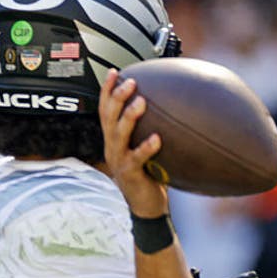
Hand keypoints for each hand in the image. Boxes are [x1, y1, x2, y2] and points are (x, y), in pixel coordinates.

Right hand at [99, 68, 167, 217]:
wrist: (146, 205)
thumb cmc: (149, 174)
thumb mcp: (146, 148)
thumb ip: (151, 128)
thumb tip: (171, 105)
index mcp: (113, 139)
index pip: (105, 110)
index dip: (107, 91)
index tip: (115, 71)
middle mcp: (112, 147)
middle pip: (108, 118)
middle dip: (117, 98)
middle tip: (131, 82)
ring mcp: (118, 161)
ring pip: (118, 135)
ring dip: (128, 118)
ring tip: (141, 102)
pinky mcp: (129, 174)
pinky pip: (137, 159)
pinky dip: (146, 148)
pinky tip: (157, 138)